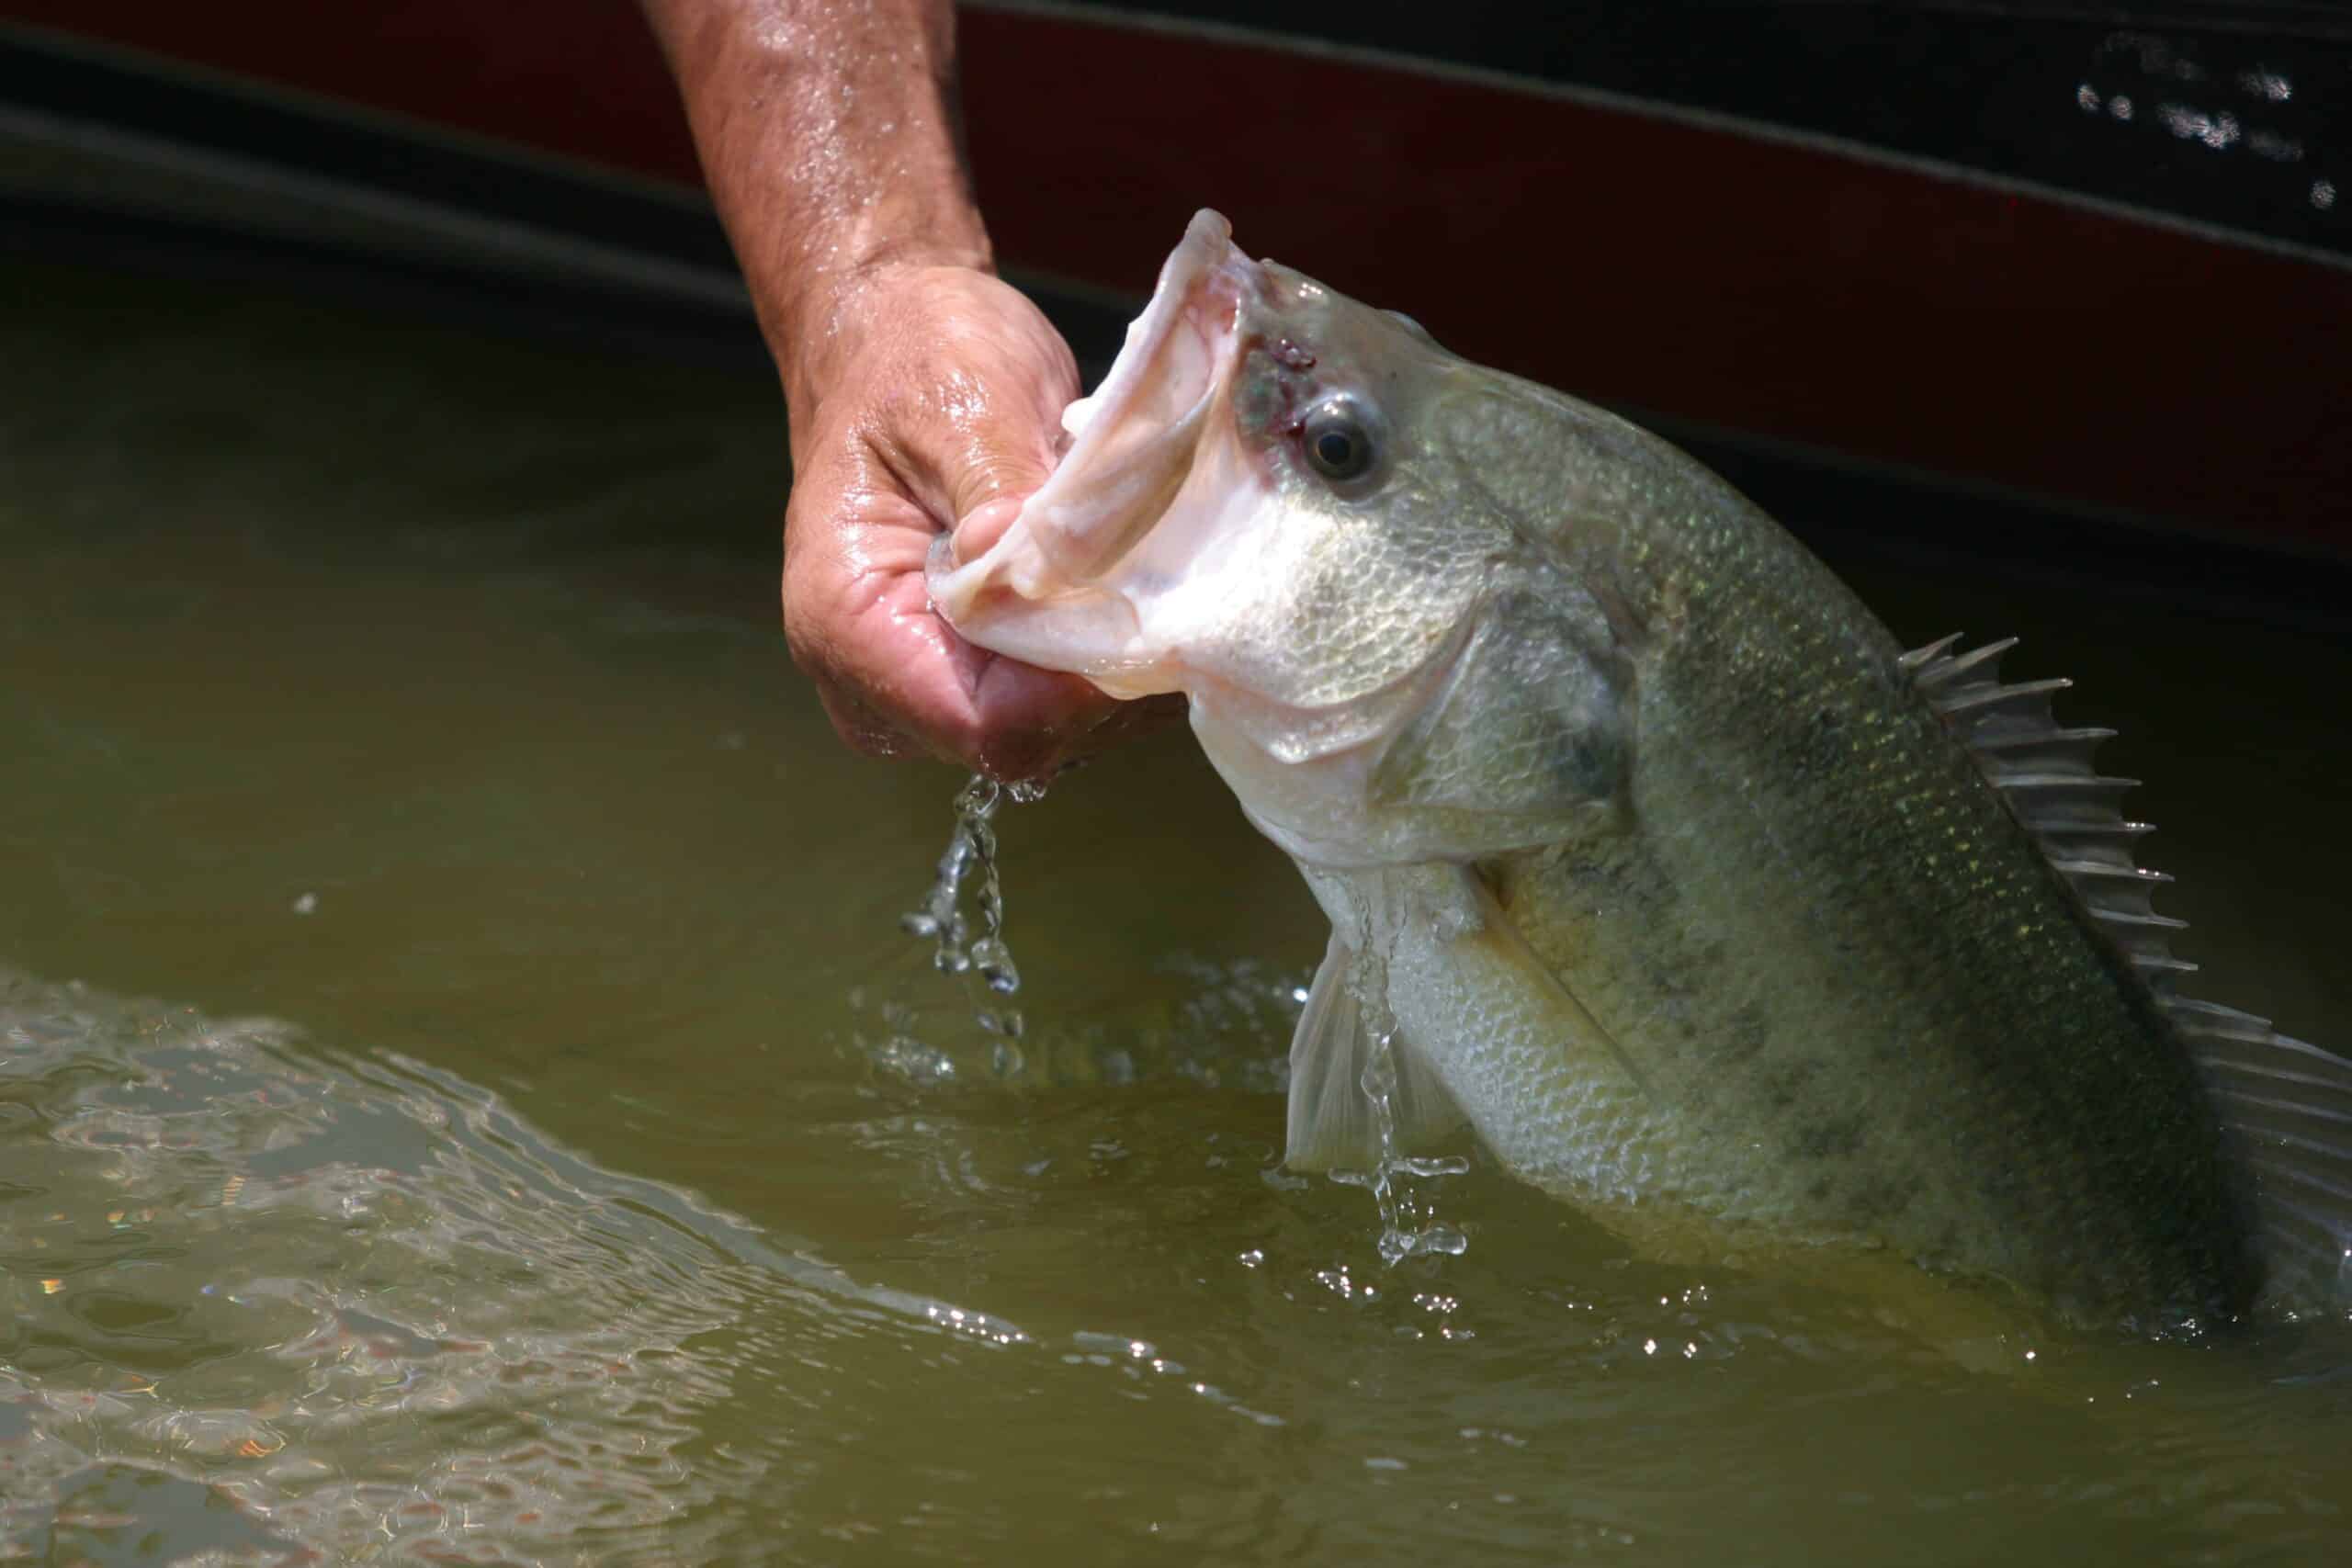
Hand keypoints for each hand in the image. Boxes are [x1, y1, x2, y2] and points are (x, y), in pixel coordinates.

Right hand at [779, 264, 1152, 778]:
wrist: (891, 342)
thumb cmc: (914, 360)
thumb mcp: (963, 401)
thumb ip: (998, 486)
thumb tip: (1031, 558)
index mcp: (846, 622)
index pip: (985, 721)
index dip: (1077, 687)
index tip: (1145, 610)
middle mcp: (872, 682)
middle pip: (1026, 740)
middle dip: (1105, 669)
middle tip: (1155, 574)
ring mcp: (923, 690)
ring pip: (1057, 732)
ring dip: (1114, 657)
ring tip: (1127, 563)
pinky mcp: (971, 679)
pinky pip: (1061, 704)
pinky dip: (1106, 652)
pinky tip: (1113, 581)